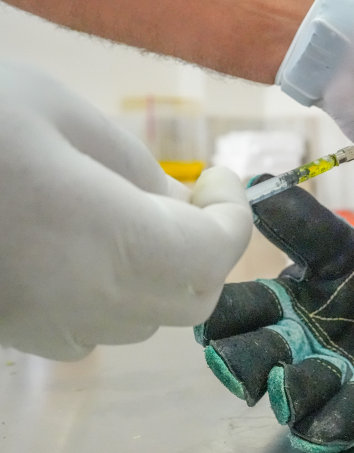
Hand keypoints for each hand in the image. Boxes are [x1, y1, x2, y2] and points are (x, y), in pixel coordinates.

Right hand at [0, 62, 252, 359]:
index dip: (234, 217)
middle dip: (206, 249)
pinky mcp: (19, 337)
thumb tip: (178, 204)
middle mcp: (89, 303)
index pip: (213, 255)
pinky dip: (121, 290)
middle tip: (192, 198)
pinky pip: (100, 324)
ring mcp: (50, 329)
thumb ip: (136, 169)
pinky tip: (94, 245)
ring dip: (166, 271)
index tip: (222, 180)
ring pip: (150, 317)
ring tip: (142, 214)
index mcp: (108, 242)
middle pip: (192, 297)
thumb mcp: (60, 115)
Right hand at [194, 176, 353, 452]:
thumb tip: (254, 183)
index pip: (231, 315)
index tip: (211, 318)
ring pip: (290, 399)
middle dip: (241, 363)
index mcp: (276, 307)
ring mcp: (325, 381)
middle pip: (248, 363)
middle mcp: (291, 349)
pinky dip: (335, 418)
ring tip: (282, 380)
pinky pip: (340, 422)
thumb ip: (298, 221)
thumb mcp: (337, 245)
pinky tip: (336, 405)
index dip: (219, 318)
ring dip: (285, 391)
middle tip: (242, 357)